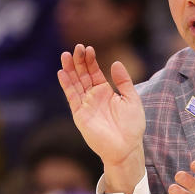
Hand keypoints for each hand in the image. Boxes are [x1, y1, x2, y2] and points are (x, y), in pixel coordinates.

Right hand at [57, 44, 145, 192]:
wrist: (127, 147)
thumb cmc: (132, 126)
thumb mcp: (131, 99)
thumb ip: (123, 81)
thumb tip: (115, 62)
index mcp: (105, 92)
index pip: (94, 72)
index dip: (90, 60)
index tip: (88, 48)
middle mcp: (93, 97)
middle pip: (82, 75)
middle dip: (79, 61)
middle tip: (76, 47)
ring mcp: (85, 105)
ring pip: (75, 84)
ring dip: (70, 70)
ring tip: (65, 55)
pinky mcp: (80, 114)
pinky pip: (72, 97)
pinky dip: (67, 85)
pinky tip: (62, 72)